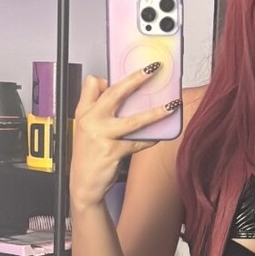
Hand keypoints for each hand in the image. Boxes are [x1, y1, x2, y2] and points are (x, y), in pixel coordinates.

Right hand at [69, 67, 177, 209]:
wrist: (83, 185)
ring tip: (171, 105)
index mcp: (83, 112)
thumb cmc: (88, 156)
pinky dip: (150, 139)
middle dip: (136, 79)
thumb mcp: (86, 129)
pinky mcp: (112, 151)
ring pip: (132, 120)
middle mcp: (90, 120)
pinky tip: (159, 136)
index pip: (91, 84)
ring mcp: (101, 136)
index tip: (122, 71)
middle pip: (114, 93)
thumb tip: (119, 93)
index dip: (108, 76)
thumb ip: (99, 110)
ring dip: (155, 112)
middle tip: (153, 69)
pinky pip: (137, 142)